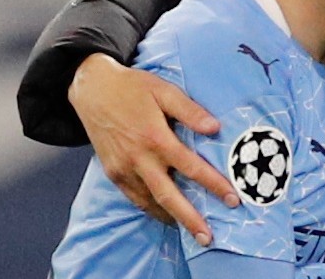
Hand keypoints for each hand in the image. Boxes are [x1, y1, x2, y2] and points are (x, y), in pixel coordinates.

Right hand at [68, 53, 239, 244]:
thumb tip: (215, 128)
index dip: (213, 184)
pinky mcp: (112, 173)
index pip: (191, 167)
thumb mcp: (163, 90)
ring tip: (190, 231)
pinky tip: (164, 214)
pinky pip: (134, 197)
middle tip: (208, 236)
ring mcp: (123, 168)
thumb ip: (189, 110)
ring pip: (149, 201)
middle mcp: (139, 158)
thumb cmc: (132, 87)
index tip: (232, 199)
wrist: (92, 89)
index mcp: (155, 137)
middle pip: (168, 195)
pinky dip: (150, 209)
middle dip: (190, 218)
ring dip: (170, 218)